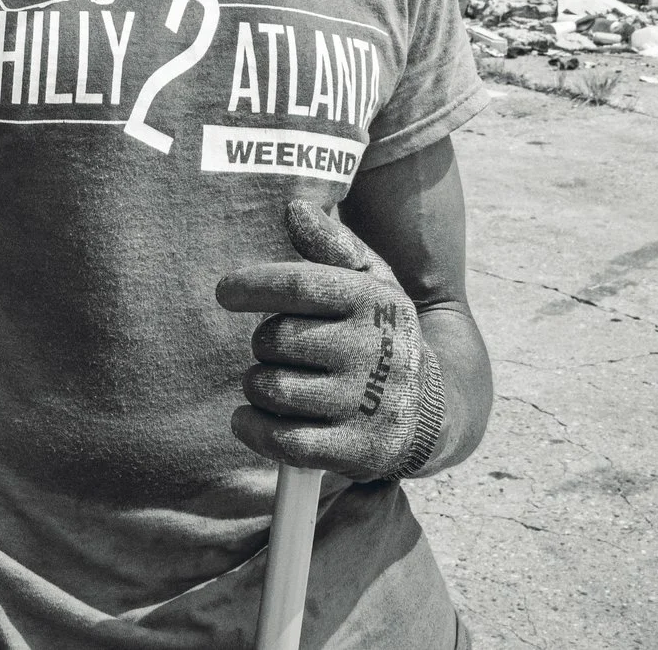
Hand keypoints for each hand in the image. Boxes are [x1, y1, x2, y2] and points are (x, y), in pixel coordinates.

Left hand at [215, 200, 445, 481]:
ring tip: (276, 383)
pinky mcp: (357, 449)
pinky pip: (284, 441)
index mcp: (373, 301)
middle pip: (278, 340)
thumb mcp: (370, 282)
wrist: (432, 408)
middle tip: (276, 349)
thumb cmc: (379, 333)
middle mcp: (373, 350)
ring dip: (259, 386)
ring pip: (274, 390)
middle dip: (264, 344)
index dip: (254, 285)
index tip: (225, 292)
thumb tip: (294, 208)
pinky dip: (255, 429)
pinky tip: (250, 418)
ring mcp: (366, 403)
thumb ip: (331, 244)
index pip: (300, 286)